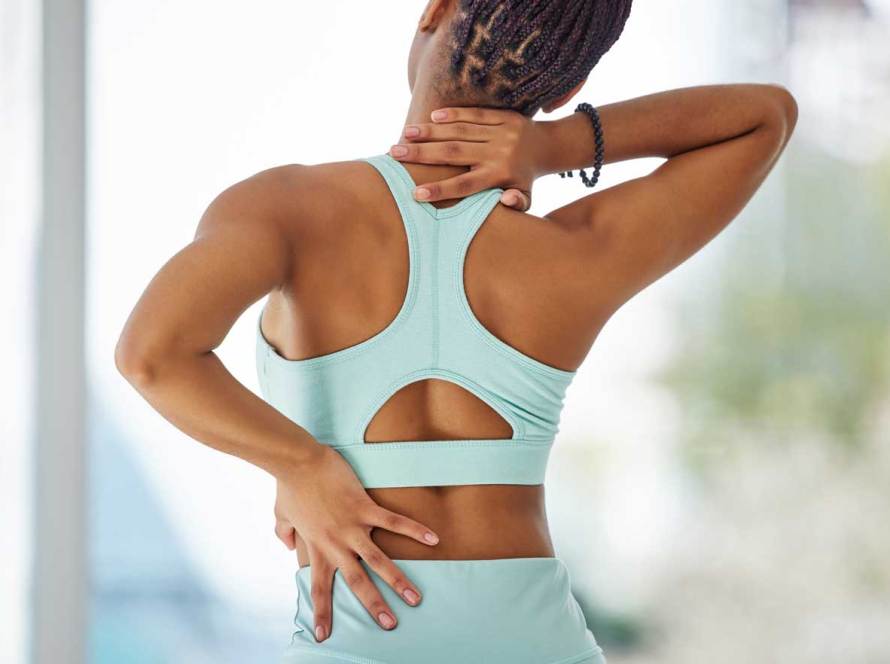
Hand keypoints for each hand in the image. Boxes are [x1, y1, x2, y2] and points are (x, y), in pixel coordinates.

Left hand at [272, 444, 438, 641]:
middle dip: (374, 605)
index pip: (319, 587)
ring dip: (398, 580)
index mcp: (316, 548)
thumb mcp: (280, 515)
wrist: (299, 462)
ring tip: (415, 597)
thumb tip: (286, 545)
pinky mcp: (364, 507)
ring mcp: (352, 526)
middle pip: (357, 581)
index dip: (322, 612)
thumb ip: (284, 533)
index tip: (324, 637)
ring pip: (378, 560)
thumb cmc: (289, 486)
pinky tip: (433, 539)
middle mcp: (336, 543)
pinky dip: (414, 531)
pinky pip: (394, 522)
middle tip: (390, 625)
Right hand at [391, 107, 544, 211]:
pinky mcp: (504, 116)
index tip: (415, 193)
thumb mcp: (525, 199)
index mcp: (500, 177)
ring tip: (406, 133)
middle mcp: (499, 153)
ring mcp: (501, 132)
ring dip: (431, 131)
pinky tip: (432, 117)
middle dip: (423, 154)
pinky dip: (453, 114)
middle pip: (455, 153)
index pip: (466, 185)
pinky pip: (475, 113)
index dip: (441, 189)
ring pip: (461, 130)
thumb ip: (516, 205)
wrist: (548, 147)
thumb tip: (505, 202)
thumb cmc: (525, 180)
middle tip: (394, 154)